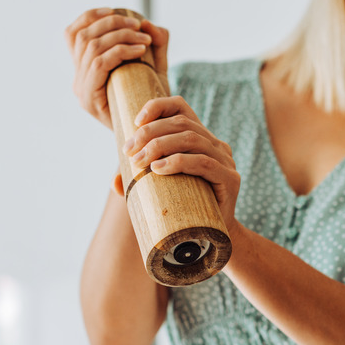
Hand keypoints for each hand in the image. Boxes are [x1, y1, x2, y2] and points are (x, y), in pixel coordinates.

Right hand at [65, 8, 169, 128]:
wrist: (150, 139)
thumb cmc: (152, 104)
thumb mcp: (155, 69)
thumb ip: (156, 44)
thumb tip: (149, 23)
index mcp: (83, 70)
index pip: (73, 33)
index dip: (90, 17)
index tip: (115, 11)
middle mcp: (77, 80)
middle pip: (84, 36)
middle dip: (113, 24)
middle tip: (139, 26)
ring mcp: (81, 91)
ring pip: (92, 48)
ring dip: (120, 36)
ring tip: (144, 39)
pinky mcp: (89, 100)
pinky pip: (99, 65)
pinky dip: (120, 51)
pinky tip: (140, 50)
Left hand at [122, 96, 240, 230]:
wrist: (213, 238)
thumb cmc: (186, 210)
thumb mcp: (161, 189)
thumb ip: (140, 182)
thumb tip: (114, 182)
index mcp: (201, 138)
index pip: (181, 107)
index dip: (158, 106)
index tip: (135, 121)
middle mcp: (216, 144)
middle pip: (182, 123)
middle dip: (150, 133)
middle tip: (128, 151)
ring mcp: (226, 160)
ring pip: (192, 139)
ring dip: (160, 146)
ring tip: (140, 162)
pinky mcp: (230, 179)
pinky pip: (204, 163)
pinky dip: (178, 162)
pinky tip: (159, 169)